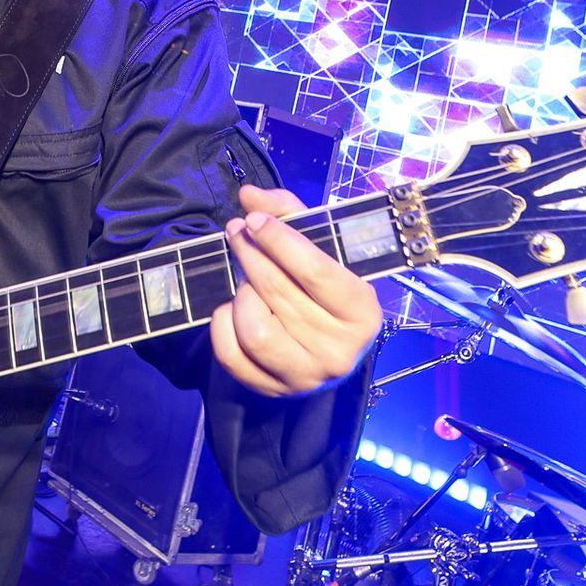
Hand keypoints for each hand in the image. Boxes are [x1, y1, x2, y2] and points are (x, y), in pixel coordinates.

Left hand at [211, 184, 382, 396]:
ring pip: (254, 328)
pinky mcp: (272, 389)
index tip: (255, 220)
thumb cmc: (323, 288)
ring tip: (244, 278)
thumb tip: (250, 195)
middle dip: (250, 254)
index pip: (315, 271)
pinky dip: (223, 324)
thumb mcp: (319, 245)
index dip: (279, 240)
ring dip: (241, 293)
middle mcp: (340, 350)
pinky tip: (232, 307)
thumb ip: (288, 212)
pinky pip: (231, 354)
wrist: (323, 344)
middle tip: (237, 233)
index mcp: (363, 312)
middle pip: (278, 292)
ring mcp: (306, 376)